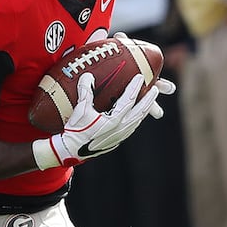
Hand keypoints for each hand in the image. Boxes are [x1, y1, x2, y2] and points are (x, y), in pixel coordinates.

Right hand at [33, 73, 167, 169]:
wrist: (71, 151)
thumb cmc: (76, 130)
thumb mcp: (80, 110)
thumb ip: (85, 91)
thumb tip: (88, 76)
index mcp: (114, 120)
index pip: (129, 100)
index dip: (135, 87)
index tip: (141, 77)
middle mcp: (121, 128)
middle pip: (140, 112)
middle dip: (149, 100)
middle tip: (155, 89)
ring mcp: (120, 136)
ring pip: (137, 121)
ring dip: (144, 110)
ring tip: (149, 102)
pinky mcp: (116, 141)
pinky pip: (131, 128)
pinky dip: (136, 120)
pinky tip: (135, 117)